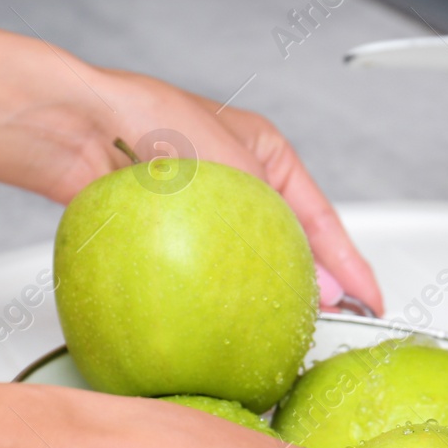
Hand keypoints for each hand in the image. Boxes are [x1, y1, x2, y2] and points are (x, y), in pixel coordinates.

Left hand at [7, 67, 384, 315]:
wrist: (75, 126)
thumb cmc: (148, 117)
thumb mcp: (234, 167)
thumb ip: (281, 227)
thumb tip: (321, 285)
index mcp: (266, 153)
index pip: (323, 219)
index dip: (352, 265)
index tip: (372, 303)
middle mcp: (237, 181)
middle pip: (288, 242)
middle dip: (314, 284)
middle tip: (332, 325)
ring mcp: (202, 208)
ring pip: (247, 259)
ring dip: (266, 292)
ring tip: (285, 329)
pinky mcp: (165, 229)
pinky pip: (204, 269)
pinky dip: (218, 294)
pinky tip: (223, 320)